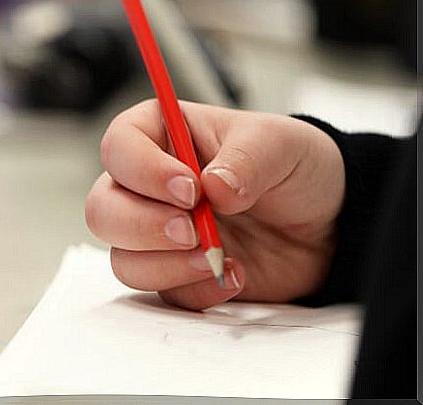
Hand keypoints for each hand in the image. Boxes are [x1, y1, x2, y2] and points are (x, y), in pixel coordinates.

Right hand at [85, 99, 344, 309]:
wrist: (327, 224)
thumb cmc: (293, 167)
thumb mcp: (280, 144)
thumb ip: (247, 159)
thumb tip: (214, 186)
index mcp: (160, 137)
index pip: (118, 147)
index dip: (142, 170)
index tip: (188, 188)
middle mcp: (147, 187)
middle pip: (102, 210)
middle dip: (142, 226)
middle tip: (191, 230)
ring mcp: (158, 234)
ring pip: (122, 259)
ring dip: (166, 264)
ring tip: (216, 256)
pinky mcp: (177, 273)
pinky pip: (164, 293)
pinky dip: (198, 290)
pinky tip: (236, 274)